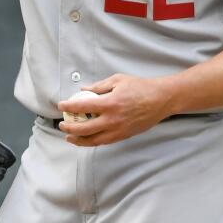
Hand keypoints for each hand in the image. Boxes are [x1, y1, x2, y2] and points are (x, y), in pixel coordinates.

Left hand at [57, 74, 173, 146]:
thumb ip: (99, 86)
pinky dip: (93, 142)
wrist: (161, 100)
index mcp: (110, 103)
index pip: (83, 107)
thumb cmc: (140, 87)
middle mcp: (113, 119)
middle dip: (70, 127)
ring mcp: (119, 130)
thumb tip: (83, 90)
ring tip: (70, 137)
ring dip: (79, 140)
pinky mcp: (124, 135)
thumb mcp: (118, 80)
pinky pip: (105, 142)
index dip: (69, 107)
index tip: (61, 105)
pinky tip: (87, 139)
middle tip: (62, 124)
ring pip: (94, 140)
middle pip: (85, 129)